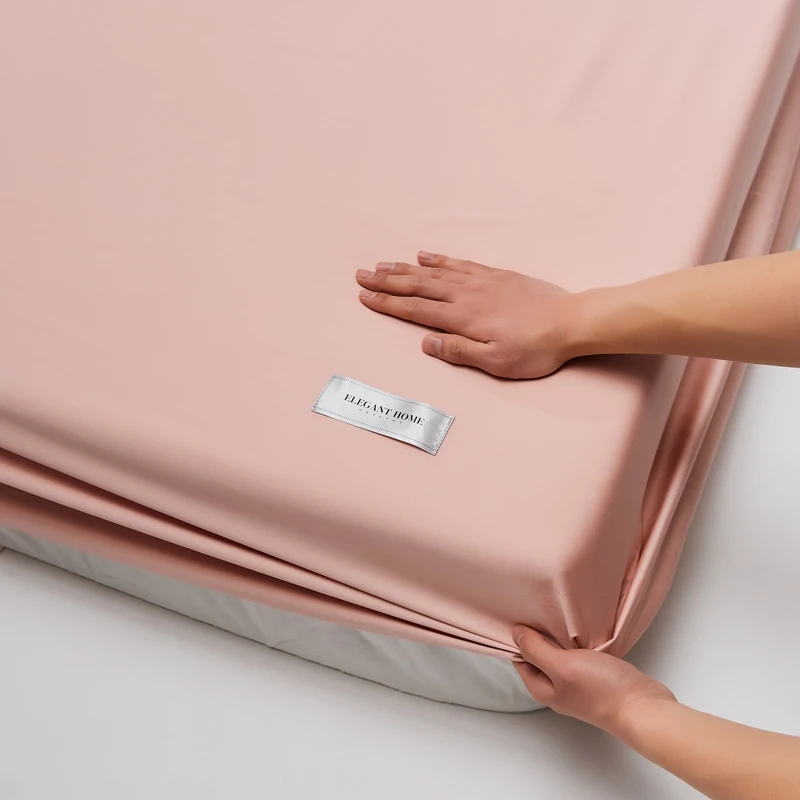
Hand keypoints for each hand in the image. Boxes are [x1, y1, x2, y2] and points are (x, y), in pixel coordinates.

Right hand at [355, 251, 580, 378]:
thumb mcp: (496, 362)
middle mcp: (465, 294)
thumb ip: (459, 352)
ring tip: (383, 264)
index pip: (416, 309)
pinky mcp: (495, 275)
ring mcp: (480, 281)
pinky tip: (424, 255)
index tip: (365, 297)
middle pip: (418, 285)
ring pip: (434, 272)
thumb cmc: (535, 349)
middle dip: (387, 281)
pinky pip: (459, 263)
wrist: (570, 321)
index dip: (388, 303)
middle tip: (361, 275)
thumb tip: (426, 343)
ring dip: (405, 268)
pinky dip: (438, 259)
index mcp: (462, 318)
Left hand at [513, 625, 675, 734]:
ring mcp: (577, 683)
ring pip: (561, 655)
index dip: (519, 637)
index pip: (520, 658)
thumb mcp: (563, 666)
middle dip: (539, 635)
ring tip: (559, 614)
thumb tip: (515, 634)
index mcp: (542, 688)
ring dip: (560, 637)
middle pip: (540, 656)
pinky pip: (580, 655)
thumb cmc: (602, 690)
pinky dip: (578, 642)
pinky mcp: (596, 677)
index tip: (521, 615)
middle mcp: (557, 688)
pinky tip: (581, 629)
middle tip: (540, 609)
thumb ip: (537, 650)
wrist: (643, 707)